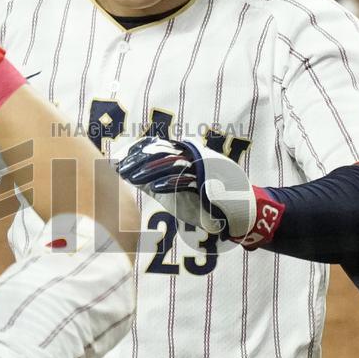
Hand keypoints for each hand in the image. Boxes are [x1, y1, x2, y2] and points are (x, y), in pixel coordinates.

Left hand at [118, 136, 270, 244]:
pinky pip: (185, 179)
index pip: (158, 146)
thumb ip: (153, 181)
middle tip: (122, 169)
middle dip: (140, 160)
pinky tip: (153, 188)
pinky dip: (168, 182)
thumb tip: (128, 176)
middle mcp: (195, 156)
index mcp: (187, 154)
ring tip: (132, 177)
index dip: (139, 151)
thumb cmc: (202, 200)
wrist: (236, 211)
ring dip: (150, 169)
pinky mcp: (208, 182)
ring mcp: (202, 167)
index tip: (122, 159)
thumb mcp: (173, 190)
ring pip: (171, 163)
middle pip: (162, 152)